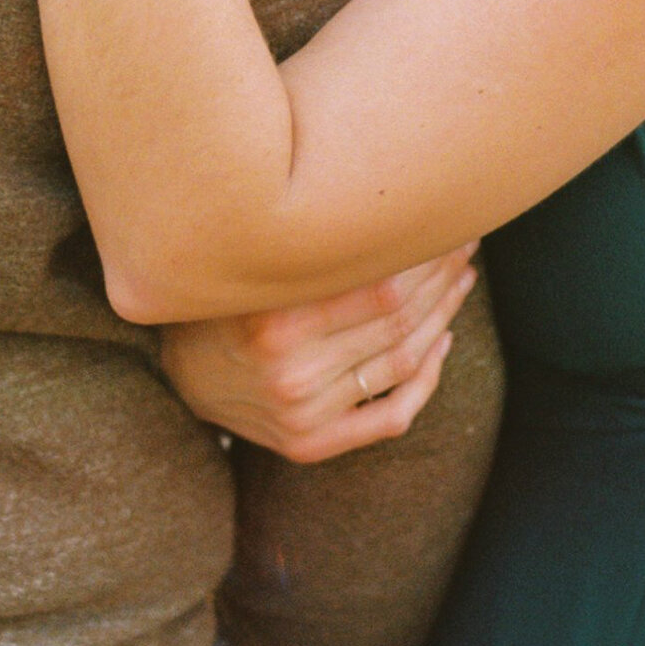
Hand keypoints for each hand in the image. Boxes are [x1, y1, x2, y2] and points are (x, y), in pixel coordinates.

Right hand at [160, 250, 476, 462]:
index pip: (381, 285)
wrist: (179, 373)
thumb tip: (387, 201)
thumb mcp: (253, 264)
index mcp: (272, 320)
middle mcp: (289, 372)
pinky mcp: (308, 445)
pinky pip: (391, 416)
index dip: (425, 255)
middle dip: (442, 278)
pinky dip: (427, 380)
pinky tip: (442, 343)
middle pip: (398, 321)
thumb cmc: (223, 300)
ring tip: (460, 282)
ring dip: (443, 317)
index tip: (447, 226)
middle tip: (465, 246)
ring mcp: (302, 414)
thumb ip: (309, 246)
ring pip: (402, 362)